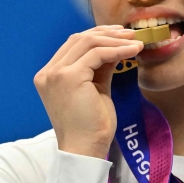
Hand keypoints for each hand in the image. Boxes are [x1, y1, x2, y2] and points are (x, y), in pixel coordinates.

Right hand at [33, 25, 142, 158]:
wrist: (85, 149)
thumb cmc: (91, 126)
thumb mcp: (95, 89)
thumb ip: (100, 67)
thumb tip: (116, 47)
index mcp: (49, 76)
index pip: (72, 46)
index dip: (97, 36)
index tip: (119, 36)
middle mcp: (48, 73)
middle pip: (78, 39)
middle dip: (106, 33)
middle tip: (130, 34)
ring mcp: (55, 74)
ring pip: (87, 43)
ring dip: (114, 40)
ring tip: (135, 42)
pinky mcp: (69, 77)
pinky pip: (97, 54)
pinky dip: (117, 50)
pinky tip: (133, 51)